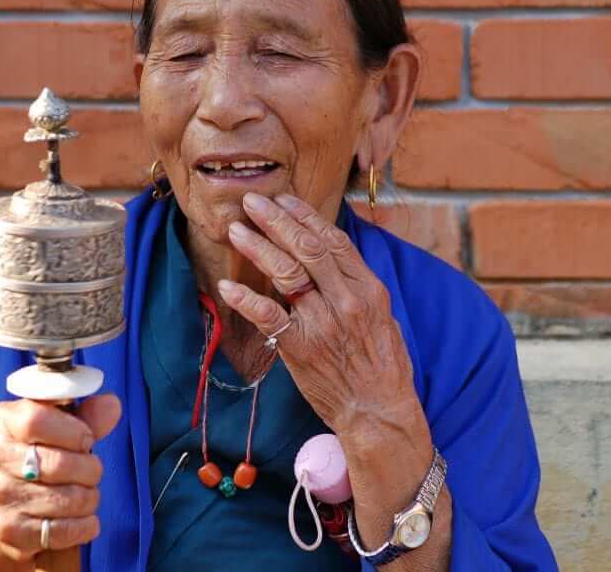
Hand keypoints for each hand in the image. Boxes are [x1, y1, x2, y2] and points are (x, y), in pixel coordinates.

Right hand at [0, 395, 121, 571]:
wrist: (10, 509)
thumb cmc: (42, 457)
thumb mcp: (61, 428)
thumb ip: (88, 417)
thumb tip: (111, 405)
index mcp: (1, 421)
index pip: (36, 420)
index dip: (73, 431)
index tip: (86, 439)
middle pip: (58, 463)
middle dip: (90, 469)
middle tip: (91, 471)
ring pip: (67, 499)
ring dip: (89, 498)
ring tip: (85, 494)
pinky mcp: (8, 530)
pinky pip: (63, 530)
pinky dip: (84, 525)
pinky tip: (83, 518)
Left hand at [218, 192, 428, 445]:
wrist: (379, 411)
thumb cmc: (383, 366)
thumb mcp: (383, 317)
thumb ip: (357, 286)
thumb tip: (330, 256)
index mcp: (368, 289)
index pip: (333, 240)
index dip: (305, 216)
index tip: (284, 199)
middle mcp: (346, 300)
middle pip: (306, 248)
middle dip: (276, 220)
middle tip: (252, 201)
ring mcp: (323, 324)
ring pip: (286, 273)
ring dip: (258, 247)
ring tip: (236, 229)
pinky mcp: (301, 348)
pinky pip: (269, 317)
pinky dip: (246, 299)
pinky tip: (227, 286)